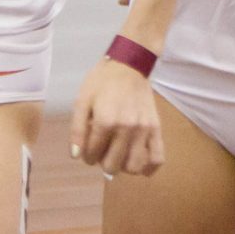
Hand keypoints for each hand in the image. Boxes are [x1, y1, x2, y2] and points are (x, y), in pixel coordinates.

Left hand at [70, 56, 163, 175]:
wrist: (129, 65)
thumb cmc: (102, 82)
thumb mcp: (82, 101)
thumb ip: (77, 130)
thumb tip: (76, 155)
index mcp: (106, 121)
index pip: (92, 155)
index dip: (86, 156)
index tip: (87, 149)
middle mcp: (126, 128)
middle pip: (112, 165)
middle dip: (102, 162)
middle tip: (102, 151)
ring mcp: (144, 129)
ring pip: (134, 166)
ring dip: (123, 167)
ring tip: (119, 156)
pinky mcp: (156, 128)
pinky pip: (158, 157)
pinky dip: (149, 168)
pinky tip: (140, 167)